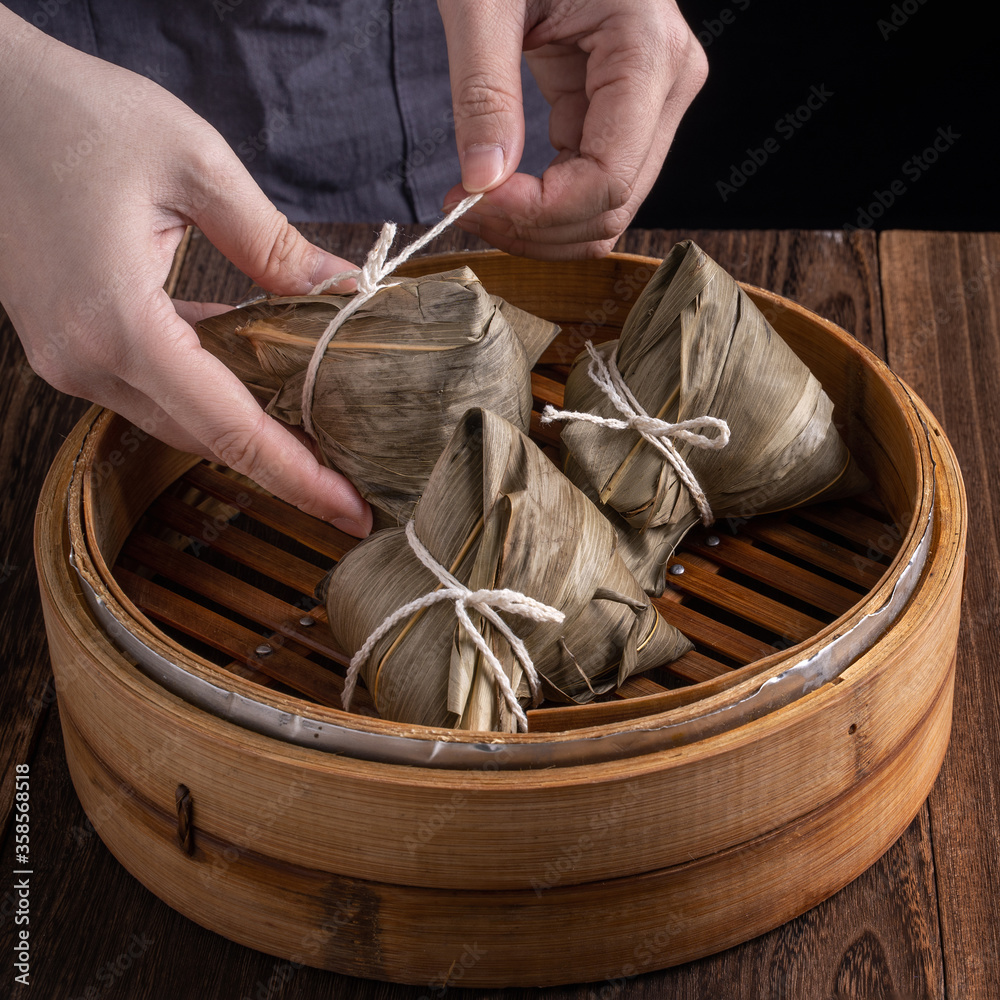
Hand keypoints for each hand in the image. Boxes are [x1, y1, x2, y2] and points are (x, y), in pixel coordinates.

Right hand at [0, 10, 370, 534]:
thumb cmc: (73, 112)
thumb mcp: (196, 165)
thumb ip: (273, 245)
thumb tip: (344, 296)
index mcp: (118, 326)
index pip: (230, 430)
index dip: (299, 477)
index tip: (354, 513)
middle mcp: (85, 361)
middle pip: (207, 437)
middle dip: (285, 464)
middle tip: (359, 481)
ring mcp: (67, 357)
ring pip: (180, 417)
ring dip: (249, 426)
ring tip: (325, 433)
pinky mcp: (66, 341)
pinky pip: (153, 384)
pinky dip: (211, 387)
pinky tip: (260, 370)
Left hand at [437, 0, 707, 258]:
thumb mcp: (483, 0)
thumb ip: (483, 92)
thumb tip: (483, 182)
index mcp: (647, 52)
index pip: (607, 182)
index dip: (539, 213)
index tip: (470, 200)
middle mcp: (667, 85)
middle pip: (612, 208)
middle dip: (536, 228)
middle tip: (465, 207)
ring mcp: (652, 102)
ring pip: (607, 210)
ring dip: (540, 226)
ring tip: (476, 199)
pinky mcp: (624, 110)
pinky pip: (591, 185)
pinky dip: (544, 203)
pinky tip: (497, 187)